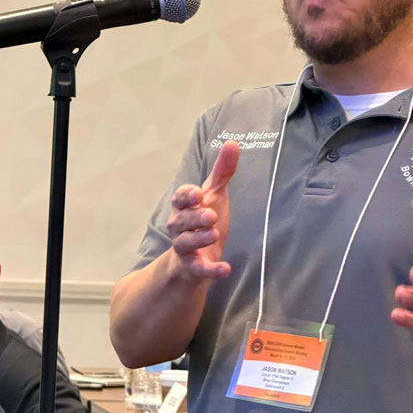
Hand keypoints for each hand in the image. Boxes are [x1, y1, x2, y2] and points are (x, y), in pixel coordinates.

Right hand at [166, 141, 238, 281]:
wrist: (196, 259)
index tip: (197, 193)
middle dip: (195, 217)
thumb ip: (222, 171)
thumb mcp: (215, 195)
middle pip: (182, 221)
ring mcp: (184, 248)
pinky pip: (199, 270)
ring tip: (213, 234)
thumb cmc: (204, 221)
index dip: (186, 195)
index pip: (179, 198)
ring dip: (198, 239)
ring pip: (186, 243)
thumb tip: (233, 142)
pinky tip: (225, 269)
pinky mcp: (192, 268)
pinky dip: (210, 270)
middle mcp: (179, 227)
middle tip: (210, 215)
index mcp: (184, 207)